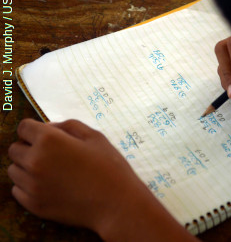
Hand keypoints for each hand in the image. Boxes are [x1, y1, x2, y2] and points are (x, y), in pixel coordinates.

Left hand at [8, 119, 199, 241]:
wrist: (116, 202)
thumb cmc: (109, 165)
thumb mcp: (94, 136)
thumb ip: (69, 125)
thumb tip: (49, 127)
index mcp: (49, 141)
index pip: (24, 127)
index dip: (35, 129)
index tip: (45, 135)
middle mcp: (35, 162)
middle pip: (14, 149)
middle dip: (29, 146)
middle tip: (50, 152)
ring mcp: (32, 186)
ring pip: (14, 170)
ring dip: (27, 165)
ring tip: (50, 169)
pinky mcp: (34, 205)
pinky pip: (18, 190)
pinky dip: (28, 184)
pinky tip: (48, 184)